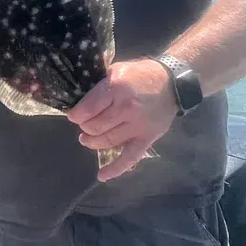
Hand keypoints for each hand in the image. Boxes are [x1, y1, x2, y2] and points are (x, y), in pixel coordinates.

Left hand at [66, 59, 175, 181]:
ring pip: (106, 141)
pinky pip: (129, 158)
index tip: (74, 115)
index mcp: (116, 88)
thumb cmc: (141, 74)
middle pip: (94, 127)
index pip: (87, 109)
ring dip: (92, 142)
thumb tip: (80, 100)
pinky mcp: (147, 138)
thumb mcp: (117, 69)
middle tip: (84, 125)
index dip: (76, 115)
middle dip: (84, 128)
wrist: (172, 83)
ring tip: (87, 139)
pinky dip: (115, 169)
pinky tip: (102, 175)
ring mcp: (137, 125)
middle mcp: (125, 108)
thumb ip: (99, 85)